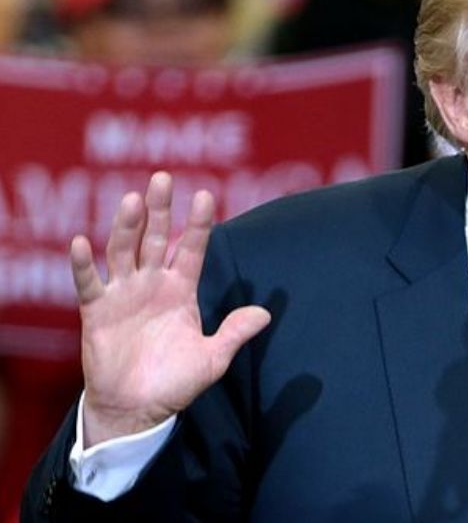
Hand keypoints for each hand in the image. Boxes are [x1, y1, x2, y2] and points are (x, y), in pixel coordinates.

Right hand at [72, 172, 270, 446]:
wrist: (137, 410)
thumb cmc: (175, 383)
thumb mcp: (212, 358)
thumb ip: (235, 333)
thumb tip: (266, 314)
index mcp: (181, 290)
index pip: (191, 248)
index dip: (198, 224)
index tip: (205, 195)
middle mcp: (152, 284)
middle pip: (156, 238)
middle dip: (159, 209)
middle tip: (162, 177)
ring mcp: (123, 294)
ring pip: (123, 250)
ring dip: (126, 225)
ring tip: (131, 199)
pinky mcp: (97, 311)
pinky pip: (89, 283)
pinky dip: (84, 264)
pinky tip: (82, 242)